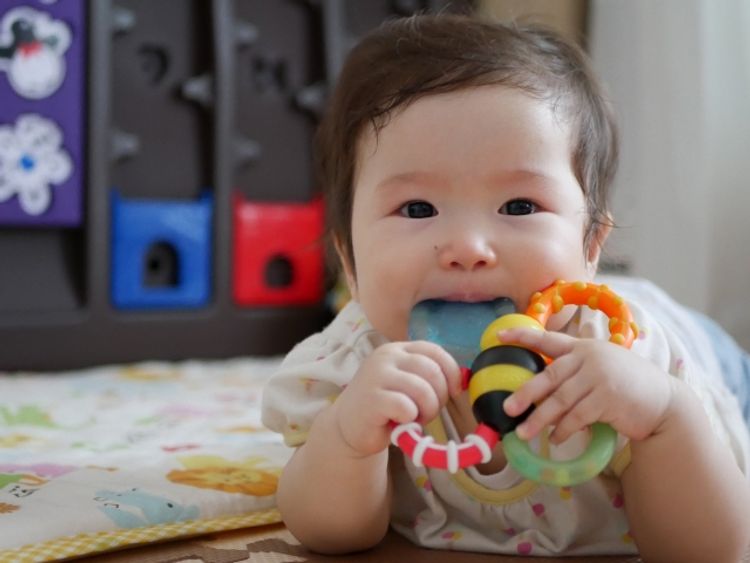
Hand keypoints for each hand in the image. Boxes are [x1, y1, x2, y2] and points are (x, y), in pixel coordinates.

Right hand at [332, 341, 461, 457]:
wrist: (348, 426)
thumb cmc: (385, 406)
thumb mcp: (408, 384)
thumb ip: (429, 377)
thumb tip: (463, 379)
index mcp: (398, 349)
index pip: (435, 351)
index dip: (451, 373)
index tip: (454, 392)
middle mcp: (386, 356)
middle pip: (433, 371)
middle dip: (440, 397)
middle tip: (427, 412)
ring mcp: (377, 375)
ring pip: (423, 390)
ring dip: (427, 411)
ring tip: (414, 418)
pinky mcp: (372, 398)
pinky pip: (406, 407)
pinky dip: (410, 419)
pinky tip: (399, 422)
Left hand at [499, 328, 674, 443]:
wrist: (664, 401)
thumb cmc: (627, 385)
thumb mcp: (600, 367)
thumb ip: (573, 373)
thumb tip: (538, 394)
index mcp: (583, 347)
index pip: (548, 339)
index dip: (523, 337)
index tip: (499, 337)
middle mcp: (589, 358)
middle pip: (549, 376)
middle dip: (525, 394)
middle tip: (507, 407)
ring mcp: (599, 377)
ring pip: (560, 401)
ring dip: (539, 420)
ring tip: (523, 433)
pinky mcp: (608, 399)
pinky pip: (577, 417)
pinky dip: (564, 430)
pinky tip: (556, 439)